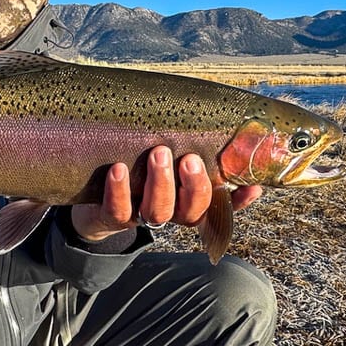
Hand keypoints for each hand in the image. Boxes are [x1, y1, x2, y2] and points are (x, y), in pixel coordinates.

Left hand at [69, 146, 262, 240]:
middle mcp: (169, 212)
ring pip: (158, 211)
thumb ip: (191, 147)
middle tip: (189, 159)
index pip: (219, 205)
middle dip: (193, 186)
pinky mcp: (112, 217)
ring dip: (160, 183)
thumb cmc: (138, 170)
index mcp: (186, 201)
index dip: (238, 201)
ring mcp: (141, 215)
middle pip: (191, 211)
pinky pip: (118, 210)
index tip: (252, 185)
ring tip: (158, 152)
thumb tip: (226, 128)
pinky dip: (119, 191)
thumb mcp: (164, 160)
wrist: (93, 201)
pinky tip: (118, 169)